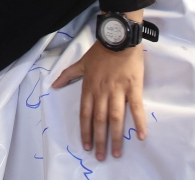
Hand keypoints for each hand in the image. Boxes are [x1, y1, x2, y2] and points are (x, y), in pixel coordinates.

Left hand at [52, 35, 145, 160]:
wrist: (119, 38)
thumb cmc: (101, 51)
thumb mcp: (81, 62)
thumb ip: (68, 75)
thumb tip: (53, 85)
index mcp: (89, 87)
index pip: (85, 114)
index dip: (85, 131)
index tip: (86, 145)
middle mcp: (102, 92)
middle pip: (99, 120)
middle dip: (99, 140)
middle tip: (101, 156)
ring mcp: (118, 91)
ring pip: (115, 118)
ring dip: (115, 137)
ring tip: (116, 153)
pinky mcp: (133, 87)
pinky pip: (136, 108)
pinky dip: (139, 122)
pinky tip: (141, 136)